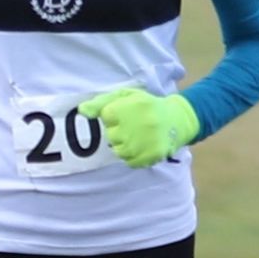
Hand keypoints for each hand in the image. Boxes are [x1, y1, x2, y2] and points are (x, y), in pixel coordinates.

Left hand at [78, 88, 199, 168]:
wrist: (176, 120)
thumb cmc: (145, 106)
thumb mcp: (125, 95)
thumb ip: (101, 102)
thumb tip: (82, 111)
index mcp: (134, 104)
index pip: (106, 116)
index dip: (112, 116)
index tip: (124, 114)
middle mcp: (141, 122)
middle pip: (111, 135)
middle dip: (118, 131)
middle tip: (133, 126)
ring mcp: (147, 140)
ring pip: (118, 151)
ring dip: (124, 145)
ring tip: (136, 136)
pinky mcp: (153, 154)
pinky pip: (130, 162)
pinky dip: (133, 156)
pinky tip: (142, 146)